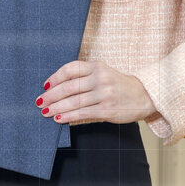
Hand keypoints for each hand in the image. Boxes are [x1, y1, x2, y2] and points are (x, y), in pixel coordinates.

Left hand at [35, 60, 156, 123]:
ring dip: (56, 107)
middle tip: (39, 101)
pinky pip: (82, 113)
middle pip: (69, 87)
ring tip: (44, 111)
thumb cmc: (120, 85)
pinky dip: (68, 116)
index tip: (45, 85)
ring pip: (73, 101)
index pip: (70, 69)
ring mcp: (103, 94)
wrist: (145, 96)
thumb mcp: (104, 73)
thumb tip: (59, 88)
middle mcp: (100, 78)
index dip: (55, 77)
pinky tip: (58, 119)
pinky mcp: (107, 109)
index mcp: (97, 66)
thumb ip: (85, 77)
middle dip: (51, 95)